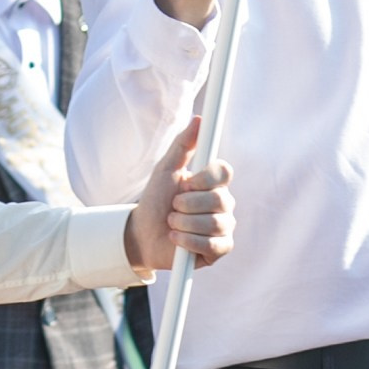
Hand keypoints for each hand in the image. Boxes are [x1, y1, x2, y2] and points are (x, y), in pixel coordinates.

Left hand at [124, 118, 234, 275]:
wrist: (143, 234)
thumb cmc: (156, 199)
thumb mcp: (166, 169)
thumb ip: (183, 144)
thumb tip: (198, 119)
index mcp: (214, 182)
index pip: (224, 172)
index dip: (203, 179)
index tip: (185, 184)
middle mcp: (224, 203)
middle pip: (218, 200)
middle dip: (186, 205)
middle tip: (173, 208)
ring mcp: (224, 227)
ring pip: (214, 223)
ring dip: (183, 224)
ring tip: (172, 225)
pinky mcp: (220, 249)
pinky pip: (213, 245)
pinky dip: (189, 242)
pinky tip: (176, 240)